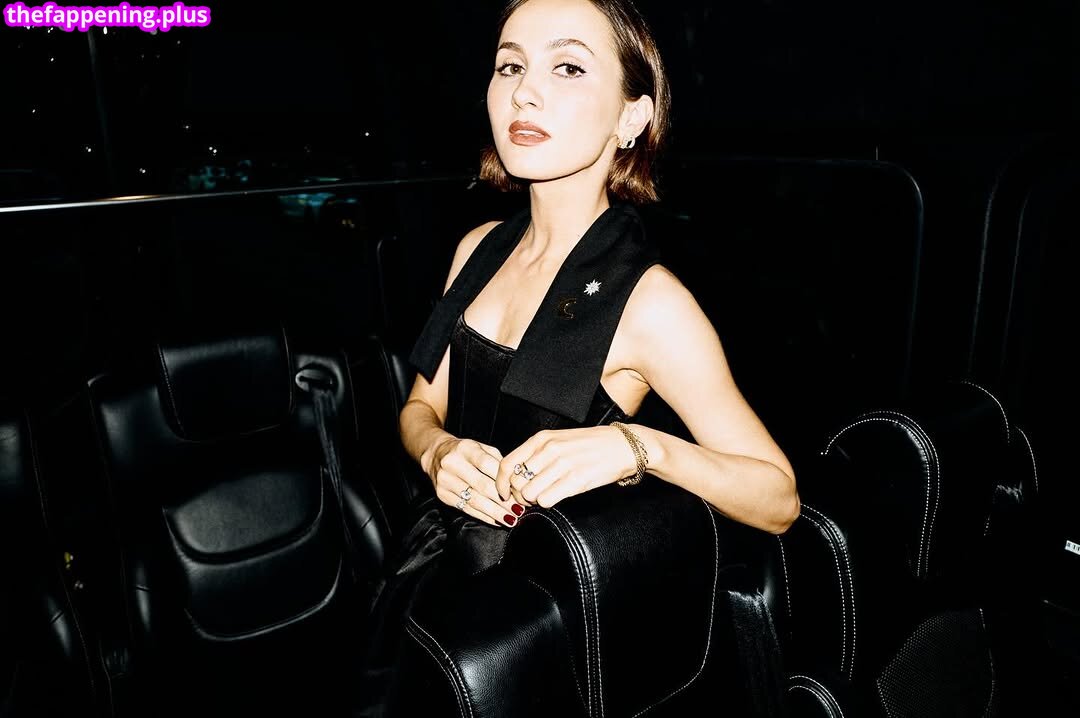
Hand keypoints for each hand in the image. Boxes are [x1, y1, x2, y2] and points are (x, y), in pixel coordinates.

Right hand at [428, 437, 523, 526]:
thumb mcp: (481, 448)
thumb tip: (515, 483)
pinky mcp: (442, 495)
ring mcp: (445, 480)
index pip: (486, 464)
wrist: (436, 454)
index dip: (502, 480)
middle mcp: (453, 464)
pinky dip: (483, 516)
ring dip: (495, 512)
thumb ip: (497, 462)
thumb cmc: (466, 452)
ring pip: (474, 500)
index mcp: (466, 448)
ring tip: (511, 519)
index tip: (516, 492)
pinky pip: (466, 508)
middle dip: (502, 501)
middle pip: (481, 485)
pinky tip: (496, 520)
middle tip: (518, 510)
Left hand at [495, 427, 637, 507]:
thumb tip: (517, 476)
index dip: (501, 482)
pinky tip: (556, 498)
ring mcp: (563, 464)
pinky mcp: (576, 480)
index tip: (504, 493)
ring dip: (533, 501)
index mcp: (542, 439)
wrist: (622, 446)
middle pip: (516, 482)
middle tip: (529, 498)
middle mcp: (549, 449)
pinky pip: (546, 500)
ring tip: (544, 497)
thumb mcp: (558, 440)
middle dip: (519, 495)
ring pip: (529, 493)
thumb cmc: (589, 445)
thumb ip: (537, 454)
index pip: (507, 463)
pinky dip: (547, 503)